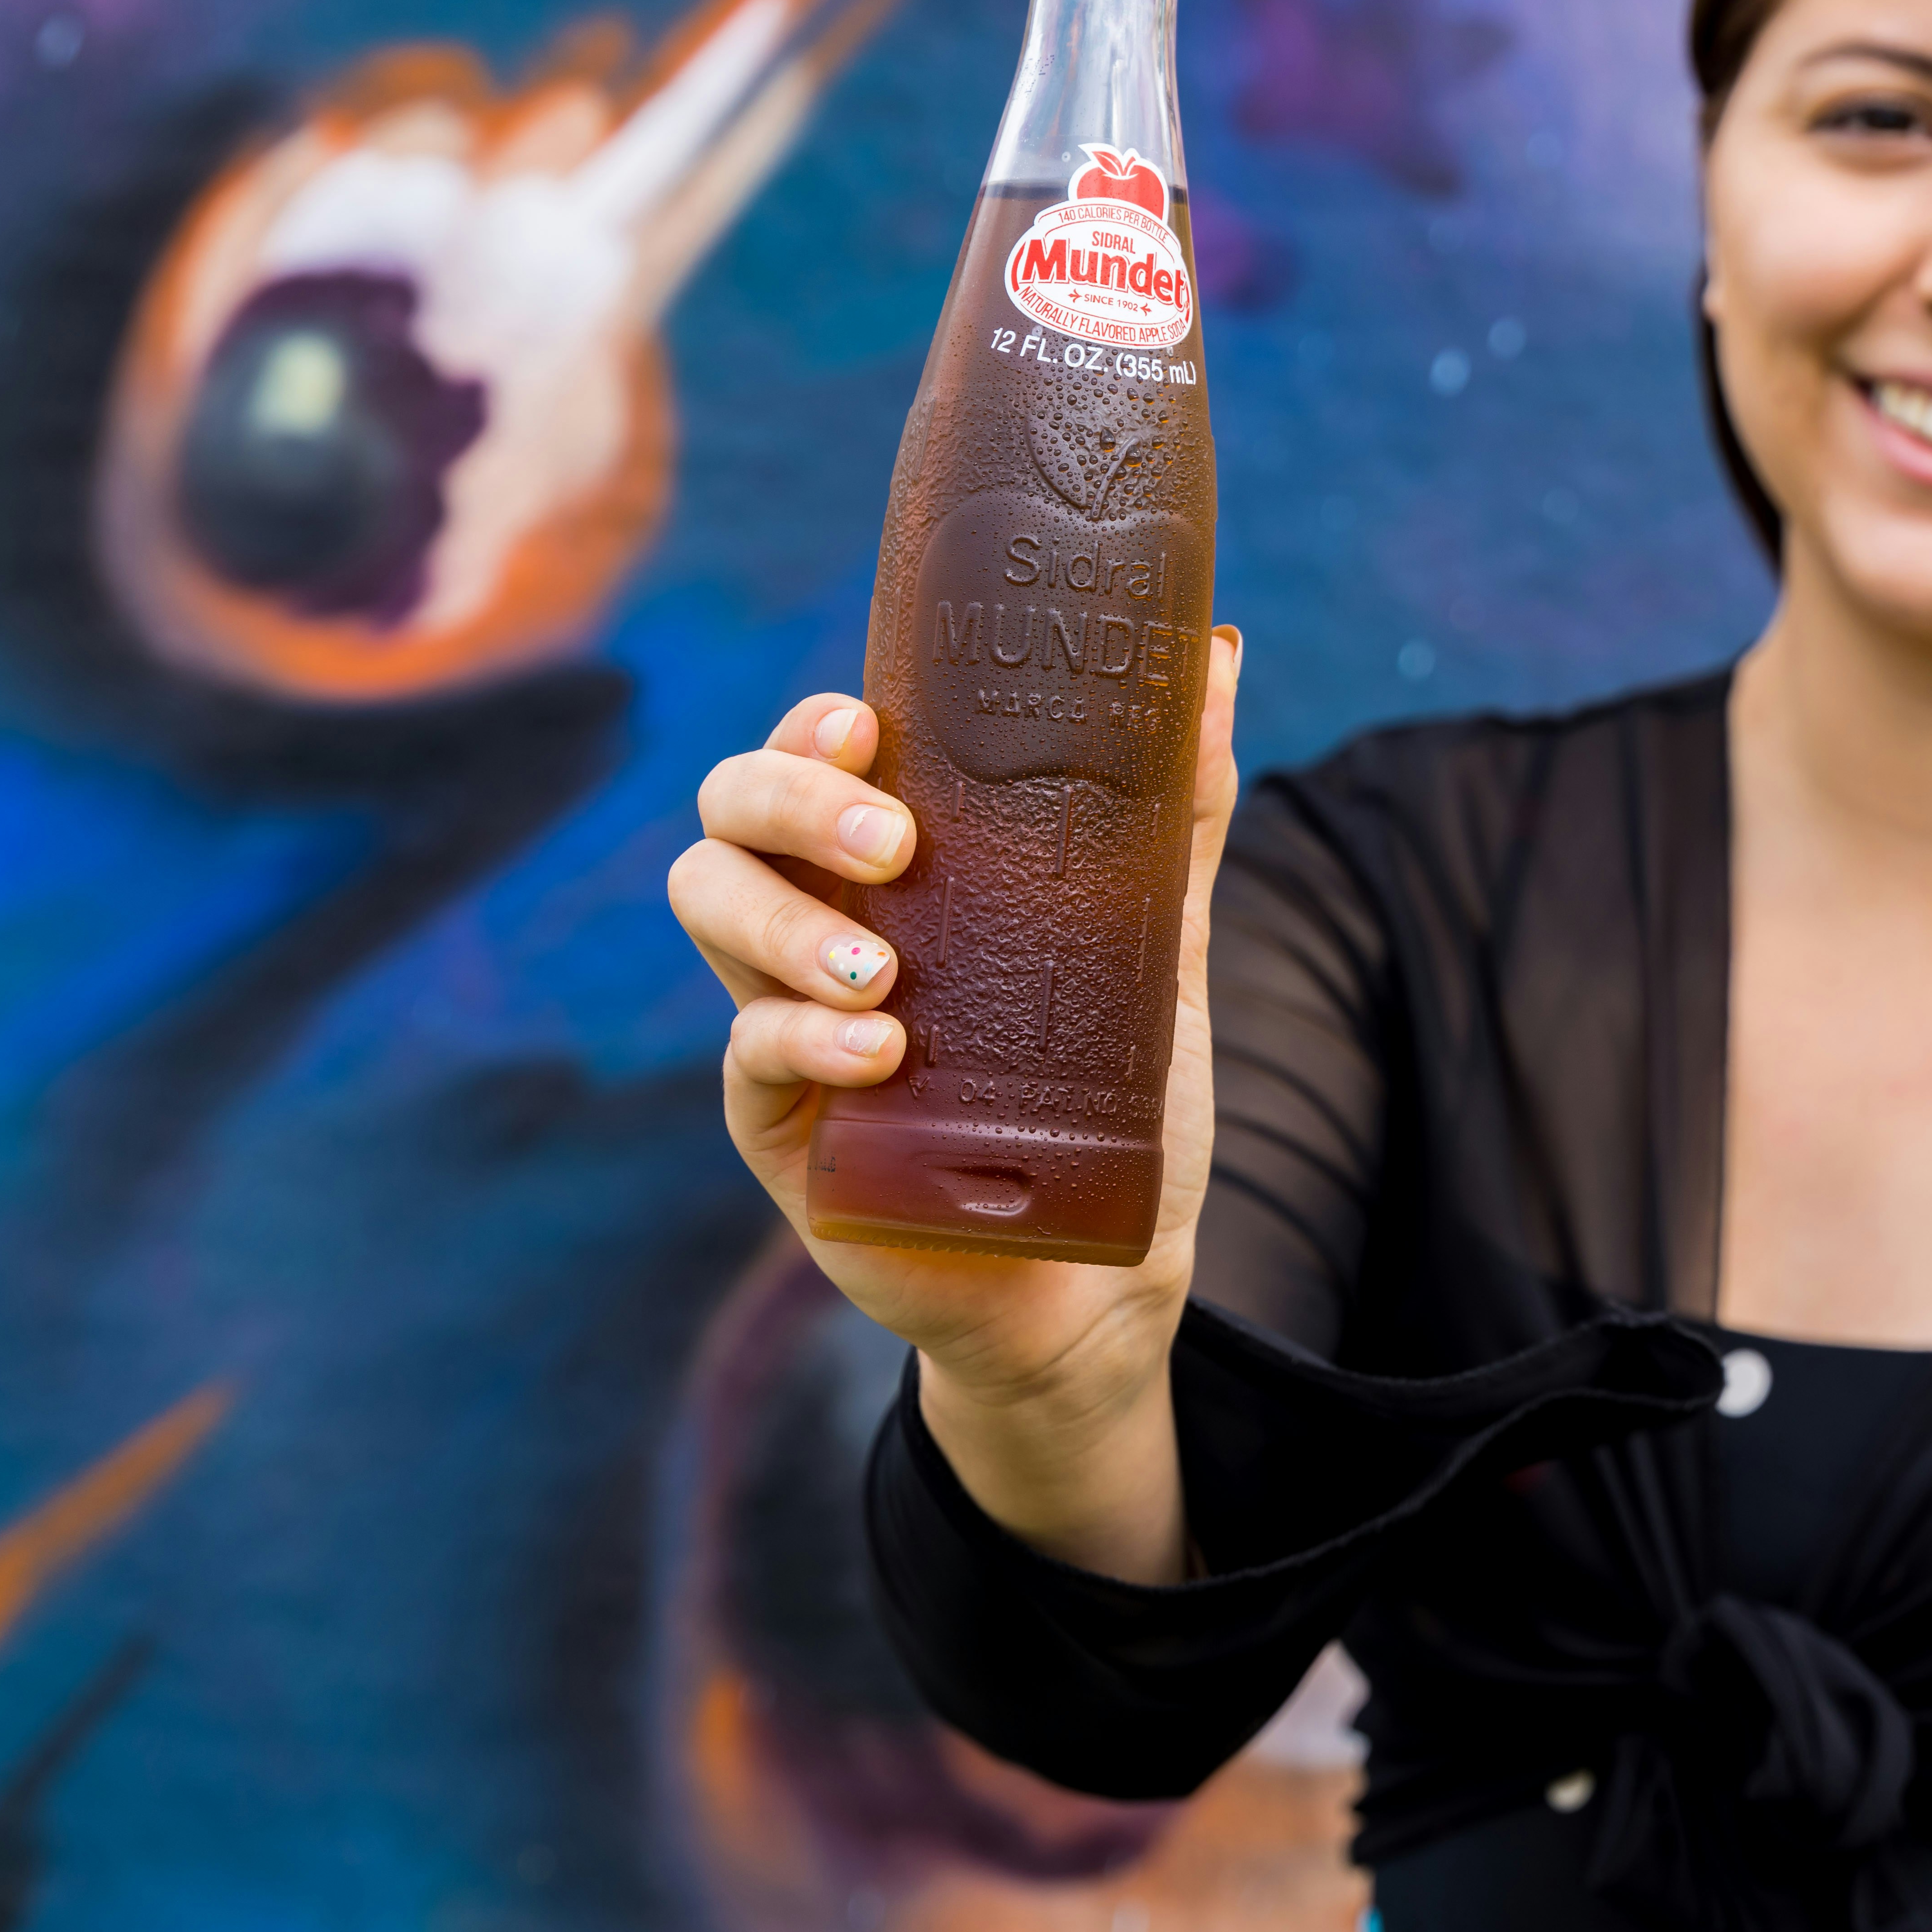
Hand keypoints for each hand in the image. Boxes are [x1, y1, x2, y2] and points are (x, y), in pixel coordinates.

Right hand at [669, 625, 1242, 1576]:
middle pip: (730, 816)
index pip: (805, 759)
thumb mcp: (1156, 946)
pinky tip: (877, 1051)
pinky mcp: (779, 1124)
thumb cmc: (1115, 1094)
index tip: (865, 724)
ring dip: (785, 922)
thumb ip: (1178, 815)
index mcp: (894, 870)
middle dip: (791, 804)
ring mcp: (788, 1020)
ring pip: (711, 909)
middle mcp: (822, 924)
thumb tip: (1220, 658)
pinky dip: (804, 1038)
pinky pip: (749, 1054)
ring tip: (885, 967)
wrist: (1102, 1273)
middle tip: (893, 844)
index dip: (809, 728)